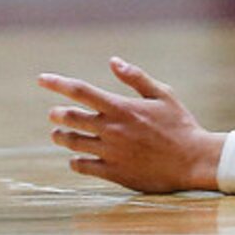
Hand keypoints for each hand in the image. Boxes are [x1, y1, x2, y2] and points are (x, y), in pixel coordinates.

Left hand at [39, 58, 223, 192]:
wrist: (192, 161)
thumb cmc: (179, 125)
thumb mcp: (162, 94)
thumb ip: (135, 78)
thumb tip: (113, 61)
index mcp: (121, 108)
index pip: (81, 91)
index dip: (58, 83)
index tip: (41, 79)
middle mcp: (111, 130)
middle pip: (72, 119)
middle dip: (58, 114)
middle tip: (53, 113)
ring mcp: (111, 153)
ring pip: (74, 144)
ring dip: (62, 137)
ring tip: (57, 134)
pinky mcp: (115, 173)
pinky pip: (85, 167)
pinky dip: (76, 162)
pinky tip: (74, 159)